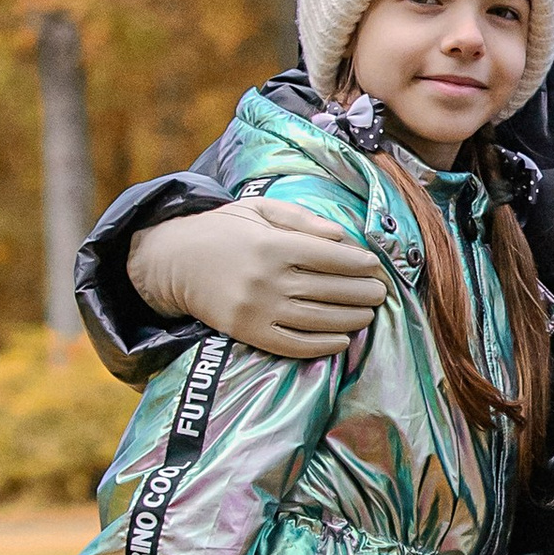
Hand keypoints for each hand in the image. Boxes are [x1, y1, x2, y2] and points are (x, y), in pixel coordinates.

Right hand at [128, 205, 387, 360]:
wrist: (173, 261)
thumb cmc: (223, 230)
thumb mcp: (259, 209)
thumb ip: (302, 219)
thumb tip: (343, 237)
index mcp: (272, 245)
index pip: (330, 257)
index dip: (359, 264)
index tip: (375, 266)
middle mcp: (267, 279)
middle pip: (330, 290)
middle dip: (363, 292)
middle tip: (380, 292)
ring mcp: (258, 310)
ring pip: (318, 320)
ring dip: (351, 319)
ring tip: (369, 314)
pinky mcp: (248, 333)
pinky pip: (294, 345)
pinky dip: (323, 345)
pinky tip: (342, 340)